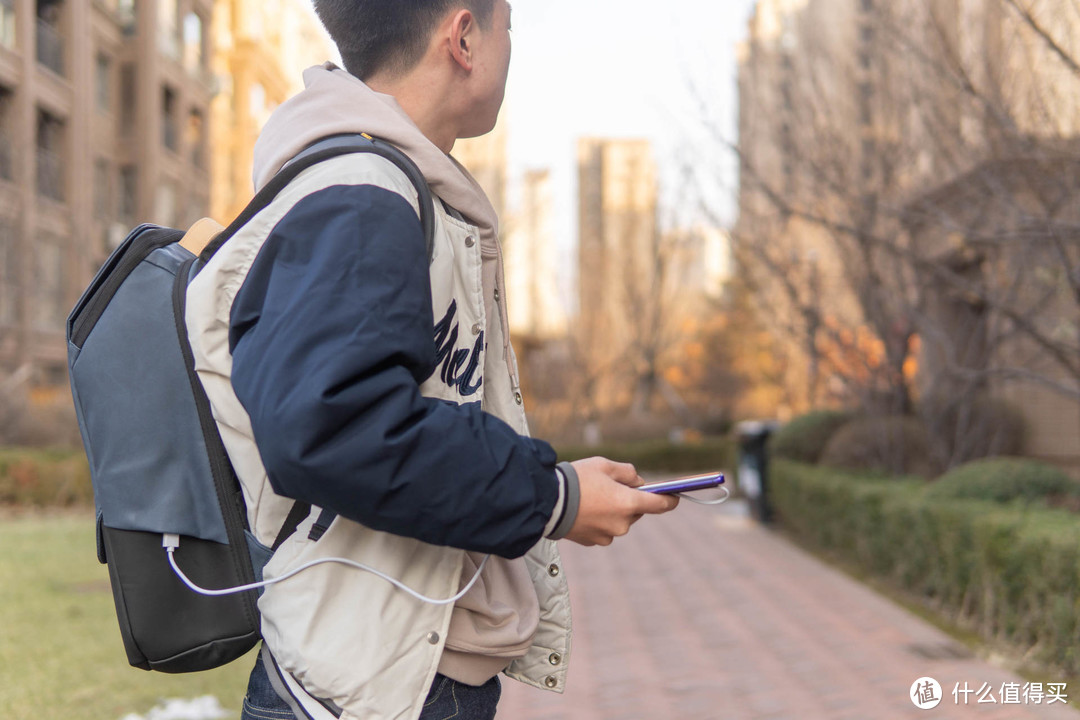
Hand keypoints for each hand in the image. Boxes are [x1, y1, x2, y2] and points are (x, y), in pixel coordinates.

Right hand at [563, 456, 678, 546]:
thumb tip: (638, 482)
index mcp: (629, 503)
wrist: (547, 502)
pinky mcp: (594, 542)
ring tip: (591, 498)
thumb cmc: (576, 480)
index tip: (674, 496)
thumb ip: (627, 472)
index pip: (660, 504)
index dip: (670, 499)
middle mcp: (623, 524)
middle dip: (629, 500)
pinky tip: (584, 510)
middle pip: (636, 511)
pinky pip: (604, 530)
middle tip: (611, 487)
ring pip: (619, 521)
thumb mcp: (604, 465)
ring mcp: (608, 535)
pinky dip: (599, 520)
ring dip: (613, 511)